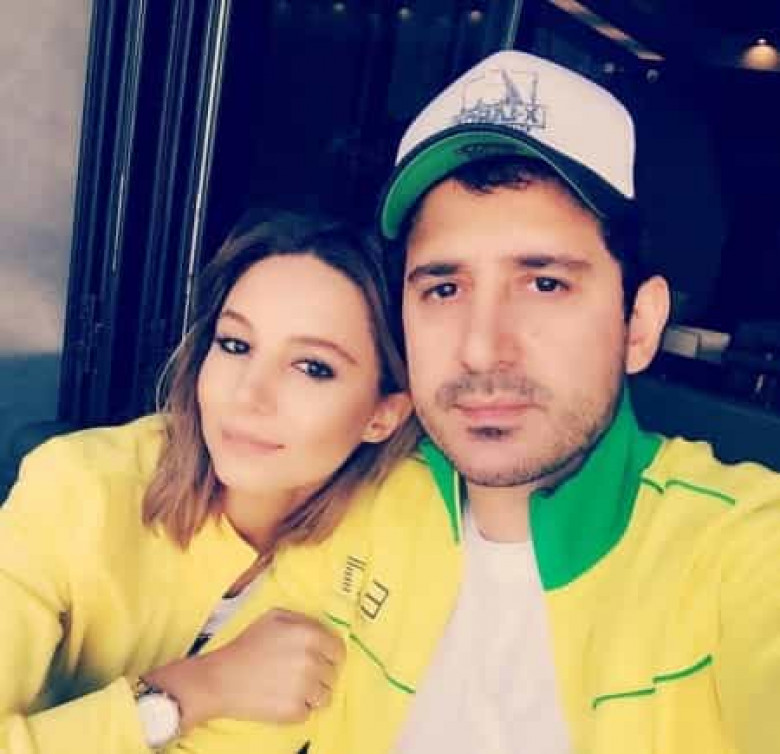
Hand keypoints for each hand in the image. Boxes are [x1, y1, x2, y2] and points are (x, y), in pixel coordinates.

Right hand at [145, 608, 345, 728]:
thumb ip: (303, 620)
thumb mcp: (274, 617)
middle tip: (298, 673)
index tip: (320, 659)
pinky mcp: (294, 711)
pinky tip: (282, 698)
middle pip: (333, 674)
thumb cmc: (247, 645)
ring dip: (312, 694)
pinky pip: (309, 712)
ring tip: (291, 688)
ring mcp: (304, 688)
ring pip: (325, 696)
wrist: (220, 679)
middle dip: (320, 674)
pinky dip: (299, 709)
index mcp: (309, 635)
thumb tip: (323, 630)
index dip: (329, 655)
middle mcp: (311, 661)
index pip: (338, 650)